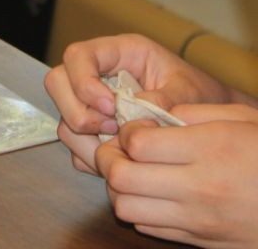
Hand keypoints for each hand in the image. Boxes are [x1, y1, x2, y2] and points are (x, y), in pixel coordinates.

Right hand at [45, 34, 234, 173]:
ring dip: (86, 139)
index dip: (83, 81)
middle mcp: (96, 75)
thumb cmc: (198, 96)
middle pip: (57, 83)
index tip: (110, 107)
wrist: (206, 122)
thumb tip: (135, 110)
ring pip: (62, 119)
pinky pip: (75, 147)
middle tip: (112, 128)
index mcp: (117, 52)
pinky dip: (93, 158)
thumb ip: (164, 97)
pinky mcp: (93, 131)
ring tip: (121, 146)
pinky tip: (121, 158)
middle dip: (77, 111)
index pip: (77, 55)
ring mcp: (90, 104)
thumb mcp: (188, 90)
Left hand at [97, 104, 257, 246]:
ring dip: (118, 187)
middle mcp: (199, 189)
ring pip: (126, 208)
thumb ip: (190, 112)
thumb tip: (147, 113)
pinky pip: (147, 228)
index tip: (134, 125)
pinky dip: (138, 208)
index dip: (125, 130)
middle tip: (117, 146)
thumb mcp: (240, 119)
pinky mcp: (200, 242)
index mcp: (209, 151)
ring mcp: (198, 222)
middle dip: (108, 157)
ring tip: (131, 170)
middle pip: (121, 177)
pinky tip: (151, 191)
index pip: (137, 144)